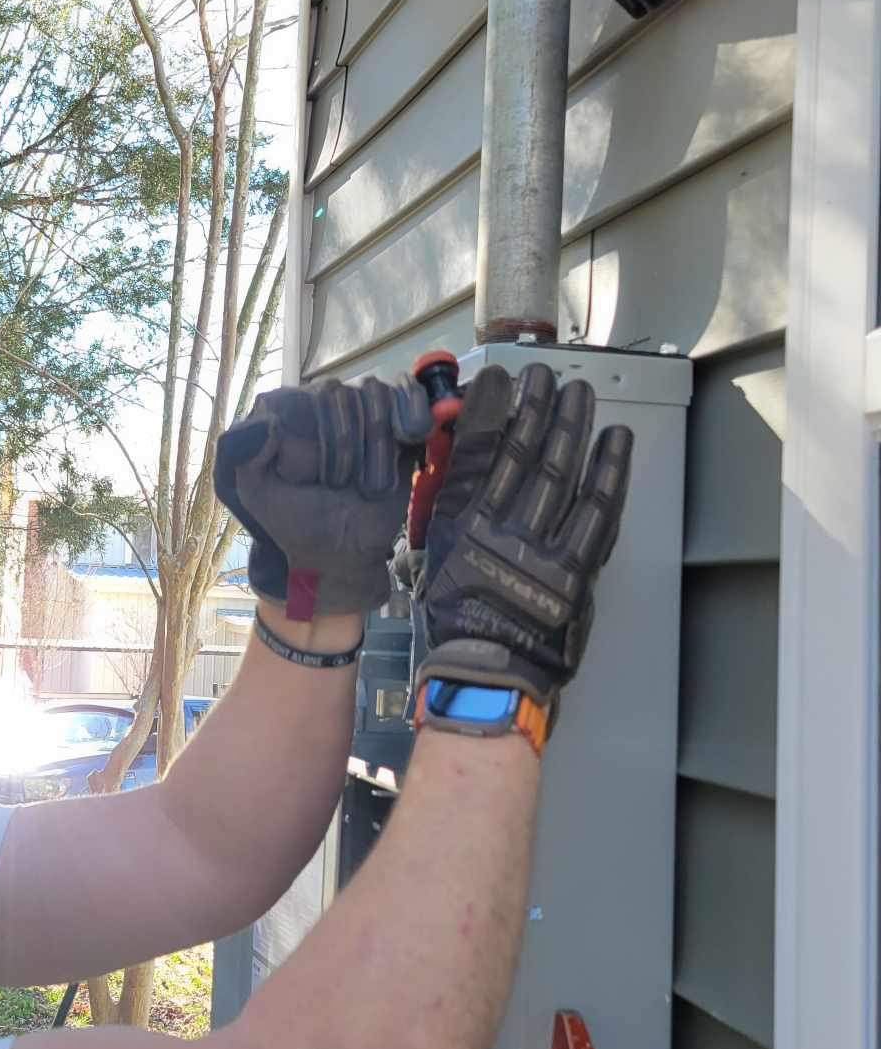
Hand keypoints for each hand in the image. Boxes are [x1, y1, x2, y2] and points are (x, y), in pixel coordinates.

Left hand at [213, 375, 430, 617]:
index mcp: (284, 412)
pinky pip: (408, 393)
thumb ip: (243, 454)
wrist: (339, 552)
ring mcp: (361, 410)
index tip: (308, 476)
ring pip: (375, 394)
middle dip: (344, 444)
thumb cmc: (293, 521)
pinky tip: (409, 435)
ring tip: (370, 484)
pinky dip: (411, 410)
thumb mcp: (255, 491)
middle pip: (340, 393)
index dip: (311, 434)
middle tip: (339, 484)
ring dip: (375, 442)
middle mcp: (322, 402)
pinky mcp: (398, 424)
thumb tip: (266, 421)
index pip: (300, 396)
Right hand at [415, 363, 632, 711]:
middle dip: (538, 406)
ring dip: (573, 426)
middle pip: (525, 451)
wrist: (485, 673)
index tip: (502, 379)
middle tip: (548, 375)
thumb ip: (452, 502)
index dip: (492, 408)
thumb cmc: (454, 616)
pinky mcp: (576, 570)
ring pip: (561, 472)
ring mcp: (541, 549)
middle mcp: (499, 529)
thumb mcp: (435, 551)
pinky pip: (599, 511)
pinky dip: (610, 473)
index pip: (479, 450)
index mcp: (460, 523)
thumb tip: (467, 451)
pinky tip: (615, 441)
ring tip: (580, 393)